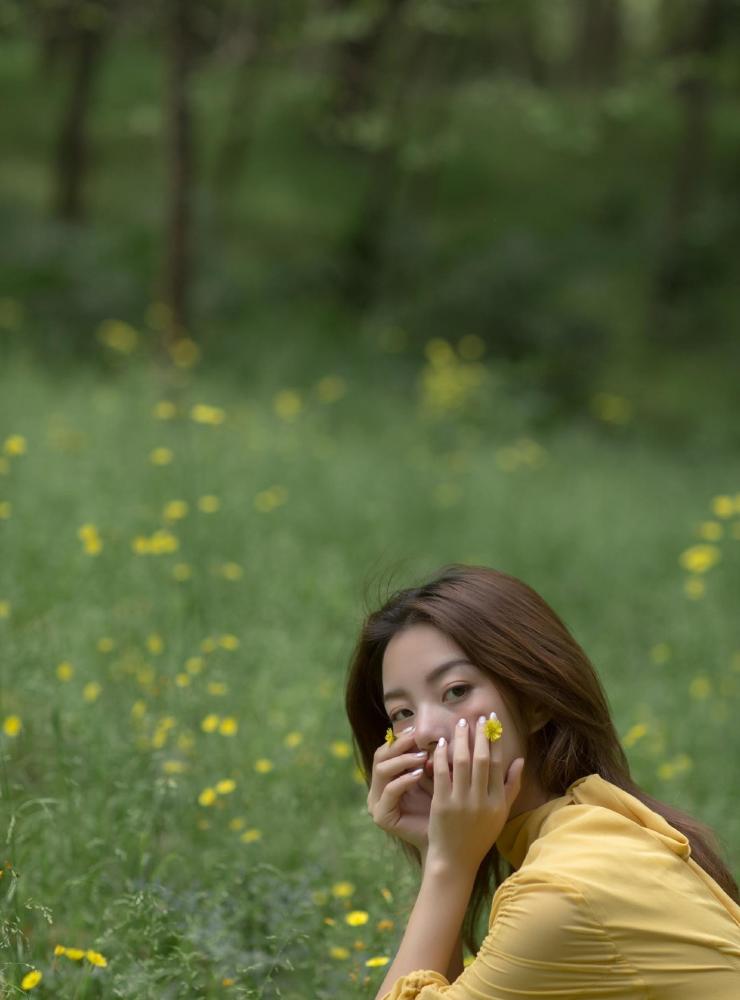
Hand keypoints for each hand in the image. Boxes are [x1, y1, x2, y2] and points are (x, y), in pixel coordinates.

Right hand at [367, 727, 431, 853]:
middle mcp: (377, 789)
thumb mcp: (434, 775)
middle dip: (399, 745)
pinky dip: (404, 779)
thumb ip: (428, 756)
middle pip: (380, 756)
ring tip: (422, 756)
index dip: (401, 739)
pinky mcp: (381, 816)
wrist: (445, 840)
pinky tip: (419, 774)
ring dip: (403, 760)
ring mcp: (376, 803)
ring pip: (381, 770)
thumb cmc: (442, 805)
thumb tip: (436, 729)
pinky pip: (390, 791)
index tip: (417, 729)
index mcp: (386, 777)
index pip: (388, 750)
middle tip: (418, 739)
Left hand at [426, 714, 524, 876]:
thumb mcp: (501, 814)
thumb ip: (511, 786)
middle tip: (477, 716)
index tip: (492, 721)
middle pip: (482, 759)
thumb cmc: (479, 836)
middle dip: (480, 735)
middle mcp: (482, 800)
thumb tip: (520, 759)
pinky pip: (442, 774)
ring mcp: (462, 802)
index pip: (499, 763)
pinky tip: (441, 744)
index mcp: (498, 801)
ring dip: (461, 740)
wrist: (456, 861)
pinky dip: (442, 757)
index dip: (496, 740)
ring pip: (462, 763)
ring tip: (460, 724)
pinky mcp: (442, 805)